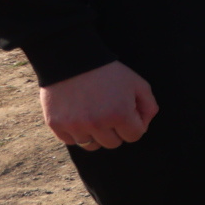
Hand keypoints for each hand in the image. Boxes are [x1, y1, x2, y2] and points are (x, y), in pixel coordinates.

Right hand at [41, 61, 157, 151]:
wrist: (71, 59)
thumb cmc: (108, 72)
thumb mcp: (137, 83)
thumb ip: (148, 106)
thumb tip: (143, 125)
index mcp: (120, 114)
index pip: (134, 136)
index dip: (134, 124)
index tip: (127, 112)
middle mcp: (97, 124)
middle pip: (113, 143)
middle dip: (115, 131)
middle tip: (109, 113)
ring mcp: (75, 126)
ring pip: (91, 145)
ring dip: (95, 134)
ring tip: (93, 115)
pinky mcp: (56, 125)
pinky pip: (71, 141)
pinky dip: (76, 133)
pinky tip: (78, 116)